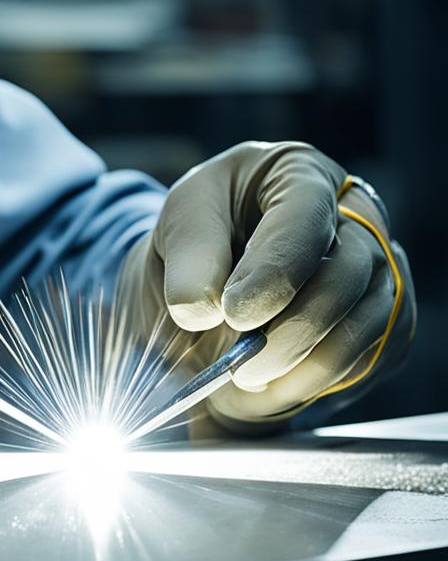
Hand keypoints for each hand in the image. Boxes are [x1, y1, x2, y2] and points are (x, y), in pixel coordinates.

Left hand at [117, 141, 414, 429]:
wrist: (208, 276)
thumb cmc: (198, 238)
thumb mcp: (177, 227)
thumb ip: (188, 260)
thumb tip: (201, 308)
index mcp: (298, 174)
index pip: (305, 219)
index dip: (274, 271)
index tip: (235, 313)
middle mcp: (354, 215)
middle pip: (346, 275)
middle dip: (291, 330)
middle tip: (240, 365)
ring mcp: (377, 268)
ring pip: (364, 324)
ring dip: (304, 366)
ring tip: (247, 380)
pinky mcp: (383, 318)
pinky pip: (366, 359)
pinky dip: (315, 382)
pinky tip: (273, 385)